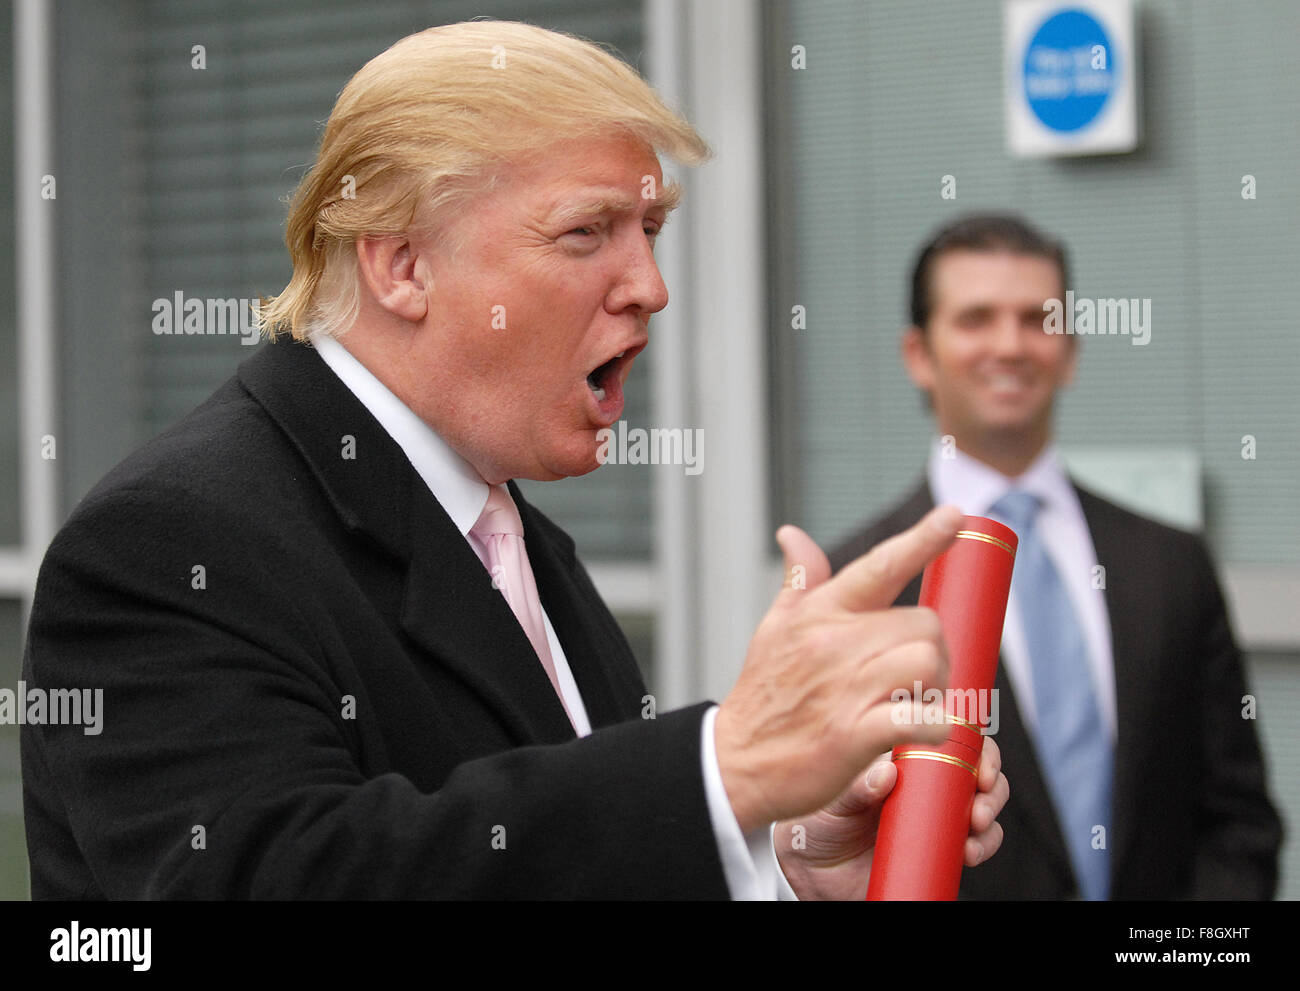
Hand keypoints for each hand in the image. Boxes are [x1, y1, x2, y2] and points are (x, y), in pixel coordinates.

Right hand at [714, 505, 963, 833]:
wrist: (735, 763)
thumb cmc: (762, 695)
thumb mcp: (773, 629)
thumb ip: (799, 582)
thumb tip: (793, 534)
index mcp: (821, 613)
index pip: (879, 565)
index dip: (923, 538)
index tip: (955, 514)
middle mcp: (834, 643)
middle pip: (924, 623)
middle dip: (937, 650)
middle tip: (924, 677)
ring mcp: (845, 688)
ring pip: (928, 663)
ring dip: (939, 686)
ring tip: (922, 701)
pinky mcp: (854, 735)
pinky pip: (918, 718)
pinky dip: (936, 726)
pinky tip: (927, 731)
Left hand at [774, 736, 1008, 900]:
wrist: (813, 874)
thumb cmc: (817, 823)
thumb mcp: (832, 801)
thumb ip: (856, 787)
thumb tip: (887, 773)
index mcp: (899, 755)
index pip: (943, 732)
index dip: (969, 739)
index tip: (976, 757)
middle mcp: (923, 780)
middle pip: (973, 764)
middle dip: (989, 776)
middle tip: (982, 791)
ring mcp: (934, 812)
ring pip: (982, 800)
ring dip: (990, 810)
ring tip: (975, 825)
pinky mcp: (940, 846)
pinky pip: (977, 841)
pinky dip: (984, 844)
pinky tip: (969, 851)